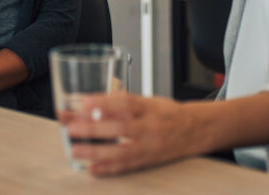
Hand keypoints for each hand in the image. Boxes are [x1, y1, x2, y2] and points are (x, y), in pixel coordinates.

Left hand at [58, 93, 200, 175]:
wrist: (195, 130)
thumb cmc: (166, 113)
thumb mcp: (147, 100)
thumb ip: (120, 102)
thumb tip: (89, 104)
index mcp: (149, 107)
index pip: (125, 103)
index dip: (104, 102)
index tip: (84, 102)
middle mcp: (151, 126)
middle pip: (121, 128)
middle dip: (94, 128)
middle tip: (73, 127)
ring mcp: (150, 146)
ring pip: (122, 151)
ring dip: (96, 152)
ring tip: (76, 150)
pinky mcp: (149, 160)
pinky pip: (127, 166)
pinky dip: (108, 168)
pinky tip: (93, 168)